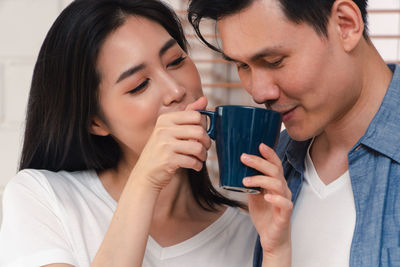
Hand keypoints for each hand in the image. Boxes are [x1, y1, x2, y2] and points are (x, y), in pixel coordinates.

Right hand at [131, 96, 210, 191]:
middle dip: (207, 142)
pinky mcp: (168, 160)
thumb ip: (187, 115)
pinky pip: (192, 161)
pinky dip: (197, 165)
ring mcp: (165, 145)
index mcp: (165, 119)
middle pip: (199, 131)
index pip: (195, 115)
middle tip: (204, 148)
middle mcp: (163, 130)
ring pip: (198, 147)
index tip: (202, 134)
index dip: (204, 126)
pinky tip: (194, 166)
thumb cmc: (161, 151)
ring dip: (203, 155)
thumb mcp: (170, 130)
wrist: (146, 173)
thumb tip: (204, 100)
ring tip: (200, 158)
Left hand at [241, 143, 291, 259]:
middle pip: (275, 171)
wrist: (272, 238)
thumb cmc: (265, 216)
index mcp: (276, 184)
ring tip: (245, 180)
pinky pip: (285, 204)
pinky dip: (276, 199)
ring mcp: (285, 201)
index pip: (275, 165)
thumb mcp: (254, 196)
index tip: (259, 144)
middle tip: (243, 157)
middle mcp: (283, 190)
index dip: (269, 154)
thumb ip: (251, 183)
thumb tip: (238, 169)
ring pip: (278, 185)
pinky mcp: (285, 215)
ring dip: (261, 179)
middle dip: (259, 162)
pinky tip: (266, 197)